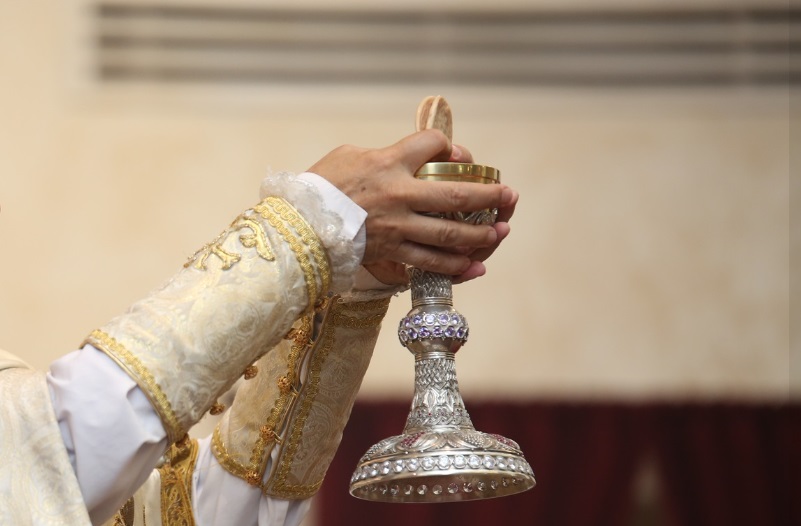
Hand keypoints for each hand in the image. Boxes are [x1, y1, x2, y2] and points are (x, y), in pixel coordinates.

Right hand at [308, 130, 514, 277]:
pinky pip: (429, 264)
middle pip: (455, 196)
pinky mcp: (390, 253)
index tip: (459, 156)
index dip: (450, 149)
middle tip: (507, 195)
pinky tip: (474, 268)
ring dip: (479, 234)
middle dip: (487, 196)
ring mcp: (397, 228)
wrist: (296, 227)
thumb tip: (414, 154)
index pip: (431, 146)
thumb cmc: (319, 187)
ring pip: (449, 235)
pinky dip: (454, 268)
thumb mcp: (349, 154)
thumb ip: (385, 153)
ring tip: (499, 232)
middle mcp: (399, 196)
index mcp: (388, 163)